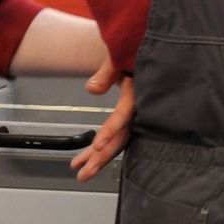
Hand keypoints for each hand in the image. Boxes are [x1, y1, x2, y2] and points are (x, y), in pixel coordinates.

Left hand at [70, 60, 132, 182]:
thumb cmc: (132, 51)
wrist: (143, 49)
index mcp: (141, 92)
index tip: (97, 146)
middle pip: (122, 136)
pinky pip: (118, 134)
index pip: (125, 114)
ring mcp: (137, 115)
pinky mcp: (130, 117)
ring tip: (81, 172)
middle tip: (84, 174)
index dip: (112, 130)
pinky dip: (102, 145)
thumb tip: (92, 89)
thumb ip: (106, 73)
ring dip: (100, 157)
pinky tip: (87, 156)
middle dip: (102, 157)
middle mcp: (141, 107)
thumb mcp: (118, 57)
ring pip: (119, 140)